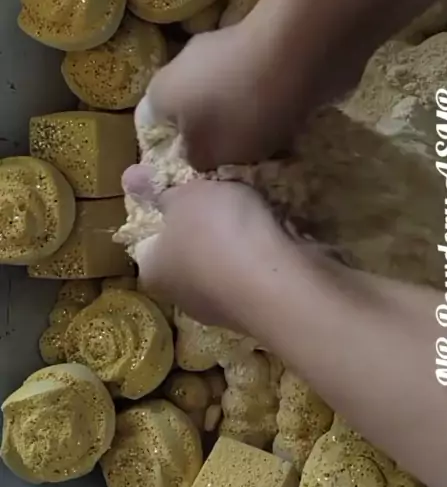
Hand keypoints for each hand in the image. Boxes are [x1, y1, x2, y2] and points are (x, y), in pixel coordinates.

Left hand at [122, 164, 291, 328]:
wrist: (279, 283)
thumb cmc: (217, 234)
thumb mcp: (185, 197)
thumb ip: (161, 190)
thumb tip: (128, 177)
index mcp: (154, 272)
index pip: (148, 242)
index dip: (163, 216)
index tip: (182, 197)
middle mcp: (182, 297)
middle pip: (187, 255)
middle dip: (203, 230)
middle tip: (220, 197)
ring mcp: (222, 308)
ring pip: (224, 266)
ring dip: (237, 244)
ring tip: (254, 211)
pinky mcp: (259, 309)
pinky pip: (255, 274)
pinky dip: (263, 256)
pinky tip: (277, 236)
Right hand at [135, 13, 313, 169]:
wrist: (299, 51)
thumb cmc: (241, 111)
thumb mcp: (210, 156)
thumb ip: (194, 163)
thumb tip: (197, 157)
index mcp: (160, 92)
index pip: (153, 128)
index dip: (173, 154)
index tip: (197, 172)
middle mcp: (184, 65)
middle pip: (194, 111)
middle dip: (215, 136)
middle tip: (236, 164)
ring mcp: (223, 48)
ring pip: (228, 97)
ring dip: (245, 120)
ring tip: (269, 147)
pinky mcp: (260, 43)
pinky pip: (257, 84)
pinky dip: (268, 102)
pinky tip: (289, 121)